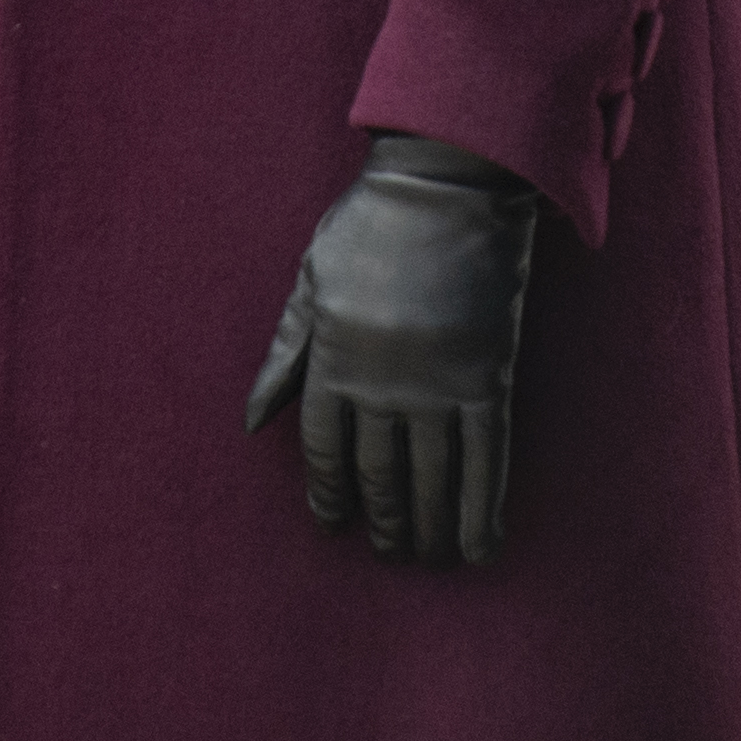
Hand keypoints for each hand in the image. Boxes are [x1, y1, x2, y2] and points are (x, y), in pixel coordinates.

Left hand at [244, 131, 536, 564]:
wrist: (449, 183)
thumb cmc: (374, 223)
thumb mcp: (312, 280)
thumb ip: (285, 353)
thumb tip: (252, 420)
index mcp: (334, 360)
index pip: (325, 449)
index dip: (329, 493)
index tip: (334, 521)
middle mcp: (382, 384)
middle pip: (379, 475)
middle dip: (381, 520)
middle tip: (386, 549)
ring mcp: (438, 385)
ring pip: (430, 479)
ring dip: (426, 528)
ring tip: (425, 558)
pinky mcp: (488, 378)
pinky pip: (486, 460)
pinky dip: (482, 508)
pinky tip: (480, 547)